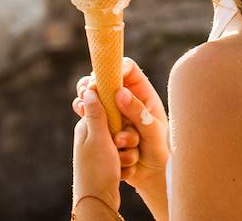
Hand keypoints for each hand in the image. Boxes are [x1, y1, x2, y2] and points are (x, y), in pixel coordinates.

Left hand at [72, 88, 121, 211]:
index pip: (102, 105)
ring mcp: (99, 151)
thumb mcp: (98, 138)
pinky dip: (126, 164)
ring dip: (127, 152)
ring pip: (123, 141)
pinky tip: (122, 172)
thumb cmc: (97, 170)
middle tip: (122, 145)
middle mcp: (91, 137)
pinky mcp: (108, 164)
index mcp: (86, 127)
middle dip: (126, 135)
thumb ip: (95, 114)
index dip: (115, 105)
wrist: (98, 203)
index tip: (125, 108)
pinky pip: (124, 156)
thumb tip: (89, 88)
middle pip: (117, 124)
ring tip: (121, 162)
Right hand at [73, 57, 169, 190]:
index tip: (102, 77)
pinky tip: (83, 115)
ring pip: (96, 98)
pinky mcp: (106, 127)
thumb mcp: (153, 130)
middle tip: (85, 90)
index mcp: (143, 94)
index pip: (128, 70)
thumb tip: (120, 92)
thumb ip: (139, 112)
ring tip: (82, 106)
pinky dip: (86, 116)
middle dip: (94, 83)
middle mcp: (127, 100)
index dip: (114, 67)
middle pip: (106, 81)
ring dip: (89, 102)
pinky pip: (91, 116)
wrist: (151, 173)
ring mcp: (115, 113)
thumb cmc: (159, 150)